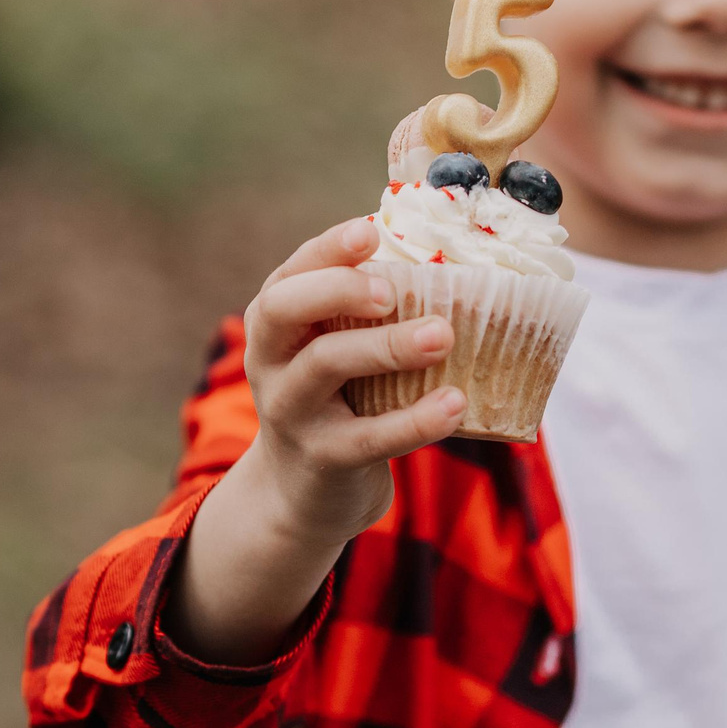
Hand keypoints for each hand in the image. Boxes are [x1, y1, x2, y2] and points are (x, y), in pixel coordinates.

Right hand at [168, 217, 464, 662]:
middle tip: (393, 289)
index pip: (290, 273)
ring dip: (387, 346)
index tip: (369, 232)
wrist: (303, 495)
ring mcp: (291, 411)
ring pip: (326, 365)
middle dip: (338, 289)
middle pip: (284, 310)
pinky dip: (415, 420)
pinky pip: (368, 437)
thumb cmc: (339, 400)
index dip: (327, 250)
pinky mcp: (324, 459)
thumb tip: (454, 259)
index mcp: (276, 323)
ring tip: (442, 335)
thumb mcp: (336, 350)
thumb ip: (369, 312)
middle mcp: (270, 360)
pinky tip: (455, 403)